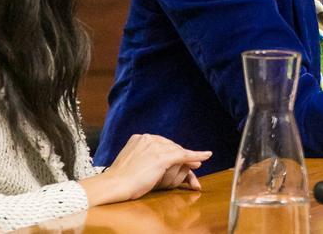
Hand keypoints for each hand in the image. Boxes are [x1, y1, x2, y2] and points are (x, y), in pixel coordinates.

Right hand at [79, 134, 212, 205]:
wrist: (116, 184)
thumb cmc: (121, 179)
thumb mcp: (132, 162)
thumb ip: (144, 157)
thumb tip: (159, 161)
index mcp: (139, 138)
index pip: (162, 144)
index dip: (173, 153)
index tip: (179, 160)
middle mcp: (148, 138)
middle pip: (172, 147)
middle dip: (182, 157)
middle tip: (192, 168)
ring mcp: (155, 146)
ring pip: (178, 152)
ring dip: (190, 160)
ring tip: (198, 167)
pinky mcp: (162, 157)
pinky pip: (184, 155)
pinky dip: (196, 155)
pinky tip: (206, 156)